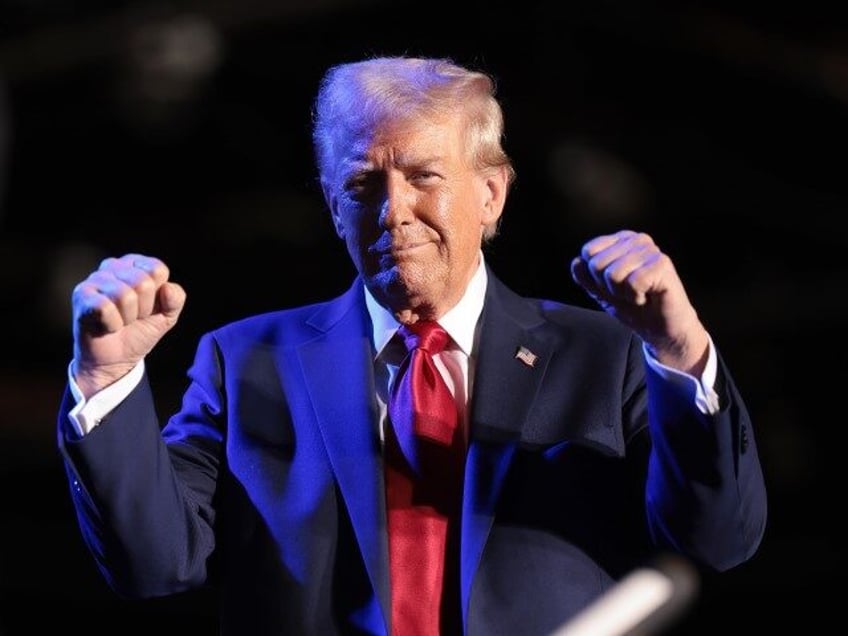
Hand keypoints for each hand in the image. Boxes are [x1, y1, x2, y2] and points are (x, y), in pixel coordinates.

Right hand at [71, 253, 185, 398]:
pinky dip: (112, 324)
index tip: (148, 307)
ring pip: (124, 296)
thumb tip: (167, 287)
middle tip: (132, 317)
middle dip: (143, 309)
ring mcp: (94, 279)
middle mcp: (113, 266)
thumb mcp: (167, 316)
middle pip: (142, 282)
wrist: (116, 359)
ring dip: (127, 318)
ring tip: (120, 321)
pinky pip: (105, 308)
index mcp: (136, 264)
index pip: (157, 270)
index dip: (157, 296)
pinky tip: (106, 325)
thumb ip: (176, 299)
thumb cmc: (139, 331)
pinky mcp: (81, 295)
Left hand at [570, 230, 709, 374]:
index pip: (588, 252)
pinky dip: (636, 296)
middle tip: (628, 292)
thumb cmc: (634, 307)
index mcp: (620, 241)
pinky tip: (648, 296)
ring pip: (613, 274)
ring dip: (623, 293)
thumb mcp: (601, 292)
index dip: (595, 277)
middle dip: (609, 287)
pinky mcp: (662, 263)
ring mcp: (650, 249)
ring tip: (638, 294)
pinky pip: (632, 282)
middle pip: (597, 264)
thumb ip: (585, 277)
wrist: (659, 328)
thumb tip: (577, 262)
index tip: (614, 285)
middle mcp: (636, 240)